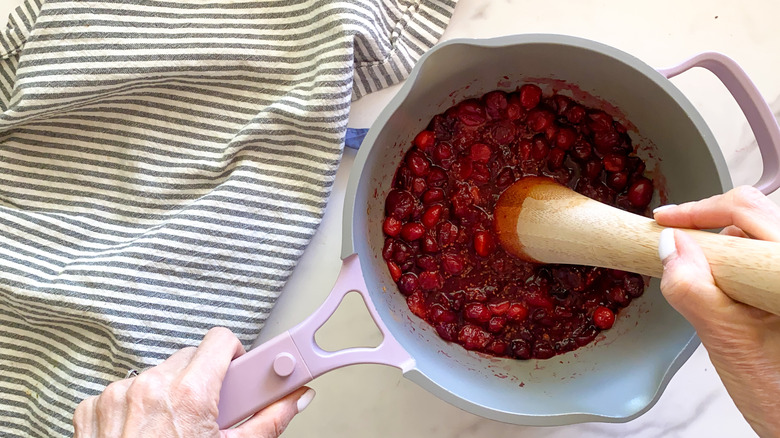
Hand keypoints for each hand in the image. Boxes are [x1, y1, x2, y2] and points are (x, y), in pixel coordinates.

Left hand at [73, 327, 314, 437]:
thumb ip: (270, 420)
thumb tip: (295, 398)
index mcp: (189, 393)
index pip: (220, 340)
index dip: (233, 353)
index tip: (236, 367)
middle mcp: (151, 386)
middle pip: (189, 357)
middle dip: (202, 377)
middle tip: (208, 409)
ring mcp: (117, 395)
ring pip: (156, 373)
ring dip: (168, 392)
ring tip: (172, 426)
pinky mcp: (92, 406)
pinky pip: (123, 390)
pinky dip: (134, 406)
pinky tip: (143, 431)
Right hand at [655, 186, 779, 437]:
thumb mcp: (727, 341)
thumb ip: (694, 290)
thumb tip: (669, 247)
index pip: (745, 209)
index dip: (697, 211)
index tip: (663, 223)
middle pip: (753, 213)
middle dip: (706, 223)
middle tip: (670, 238)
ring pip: (758, 233)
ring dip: (721, 245)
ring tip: (696, 270)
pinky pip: (761, 257)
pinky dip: (734, 263)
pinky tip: (719, 286)